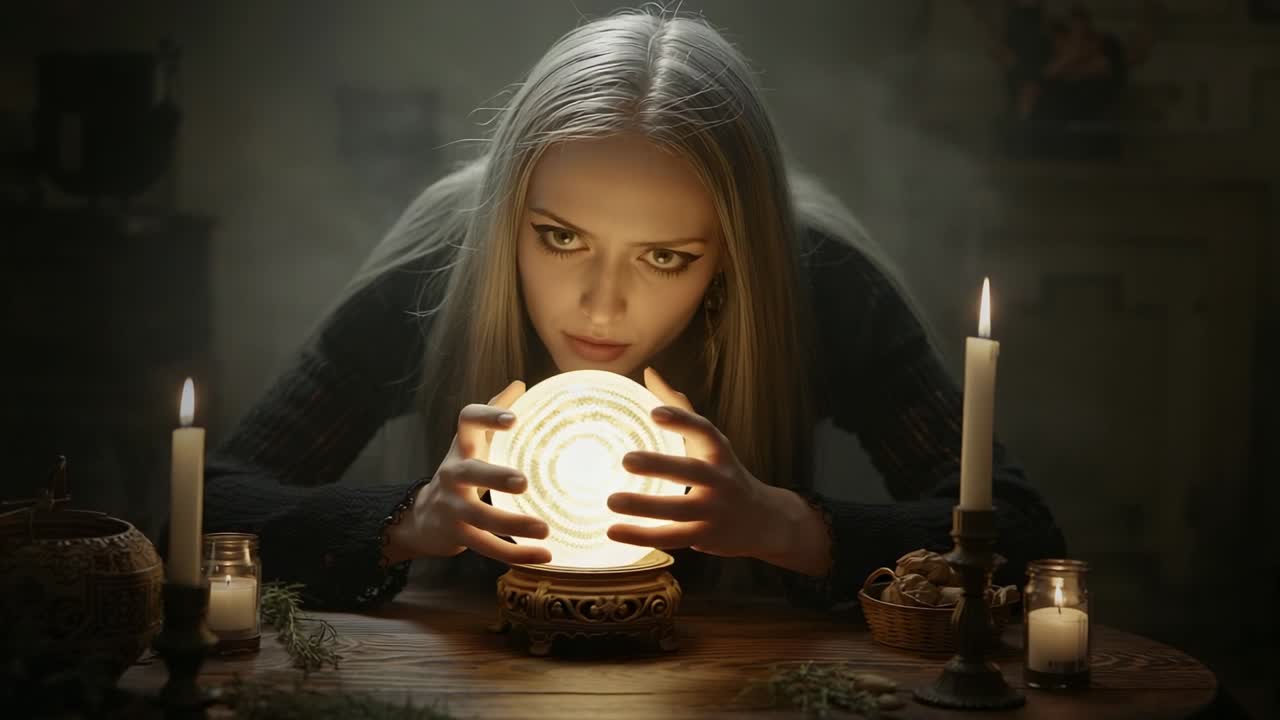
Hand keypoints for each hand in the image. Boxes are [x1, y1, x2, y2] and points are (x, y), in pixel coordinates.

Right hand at [384, 380, 552, 565]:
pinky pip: (487, 548)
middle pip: (470, 472)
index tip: (513, 418)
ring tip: (544, 529)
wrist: (423, 516)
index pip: (468, 420)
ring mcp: (453, 507)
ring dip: (513, 525)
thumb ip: (493, 411)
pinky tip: (544, 556)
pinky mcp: (458, 535)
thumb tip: (520, 383)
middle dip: (494, 476)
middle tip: (523, 482)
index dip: (488, 416)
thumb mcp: (471, 441)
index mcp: (461, 446)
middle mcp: (453, 474)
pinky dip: (516, 554)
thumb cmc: (460, 469)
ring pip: (480, 517)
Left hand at [606, 367, 782, 559]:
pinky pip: (671, 537)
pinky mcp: (704, 537)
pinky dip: (641, 536)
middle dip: (660, 466)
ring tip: (611, 500)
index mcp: (720, 452)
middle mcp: (721, 480)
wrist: (764, 520)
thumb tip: (649, 373)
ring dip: (644, 507)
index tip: (654, 412)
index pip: (704, 431)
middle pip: (691, 472)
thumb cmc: (725, 473)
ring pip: (678, 510)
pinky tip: (612, 531)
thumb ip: (680, 409)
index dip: (681, 421)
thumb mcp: (709, 442)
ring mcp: (714, 511)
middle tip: (626, 460)